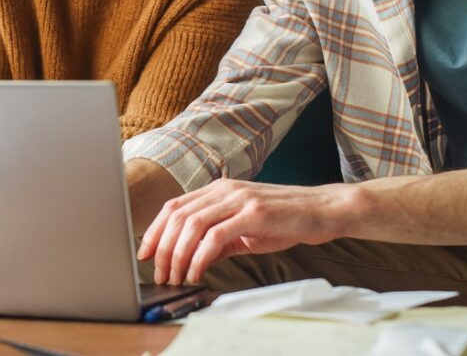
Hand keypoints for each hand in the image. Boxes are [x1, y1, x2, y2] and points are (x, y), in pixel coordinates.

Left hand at [136, 179, 356, 284]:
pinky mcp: (252, 213)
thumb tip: (193, 257)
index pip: (175, 206)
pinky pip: (215, 236)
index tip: (145, 253)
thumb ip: (218, 238)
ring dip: (178, 255)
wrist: (321, 210)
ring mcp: (238, 199)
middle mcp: (224, 189)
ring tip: (176, 277)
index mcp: (219, 189)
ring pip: (192, 225)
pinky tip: (197, 272)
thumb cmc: (285, 219)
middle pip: (177, 216)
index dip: (155, 230)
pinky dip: (200, 257)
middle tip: (160, 274)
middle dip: (162, 248)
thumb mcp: (245, 227)